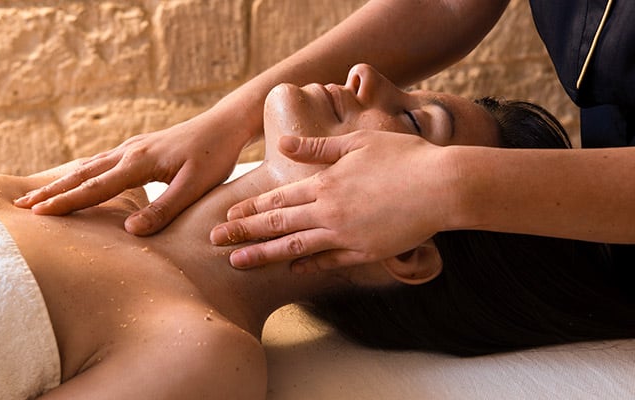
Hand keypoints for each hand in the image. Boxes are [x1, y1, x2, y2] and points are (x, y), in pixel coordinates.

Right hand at [15, 116, 250, 235]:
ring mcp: (132, 148)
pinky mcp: (139, 149)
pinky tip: (77, 180)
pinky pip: (101, 162)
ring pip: (88, 167)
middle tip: (21, 207)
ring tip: (39, 196)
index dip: (66, 202)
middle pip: (82, 175)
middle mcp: (128, 152)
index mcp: (138, 162)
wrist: (225, 124)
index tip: (38, 214)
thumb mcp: (195, 186)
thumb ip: (164, 209)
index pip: (94, 188)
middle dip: (52, 192)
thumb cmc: (214, 156)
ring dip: (63, 182)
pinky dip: (81, 173)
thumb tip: (130, 231)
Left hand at [210, 131, 455, 271]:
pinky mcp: (366, 252)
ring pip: (295, 248)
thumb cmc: (404, 157)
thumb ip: (318, 148)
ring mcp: (346, 236)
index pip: (277, 200)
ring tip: (238, 263)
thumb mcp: (358, 142)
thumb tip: (285, 144)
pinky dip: (308, 265)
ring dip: (264, 255)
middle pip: (277, 225)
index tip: (226, 218)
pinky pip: (330, 261)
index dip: (249, 210)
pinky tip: (292, 269)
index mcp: (325, 184)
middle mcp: (329, 212)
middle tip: (214, 243)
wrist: (445, 186)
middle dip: (243, 234)